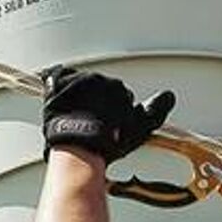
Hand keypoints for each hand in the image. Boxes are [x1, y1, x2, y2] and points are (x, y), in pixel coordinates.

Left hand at [40, 67, 173, 165]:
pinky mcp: (55, 84)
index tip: (106, 121)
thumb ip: (156, 110)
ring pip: (76, 83)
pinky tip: (55, 96)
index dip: (110, 109)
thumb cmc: (108, 139)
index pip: (114, 93)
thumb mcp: (138, 126)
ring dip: (75, 94)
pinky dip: (54, 83)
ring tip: (74, 113)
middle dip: (93, 100)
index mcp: (115, 86)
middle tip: (91, 119)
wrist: (80, 145)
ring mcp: (75, 81)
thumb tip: (169, 96)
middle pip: (95, 87)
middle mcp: (96, 78)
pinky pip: (52, 76)